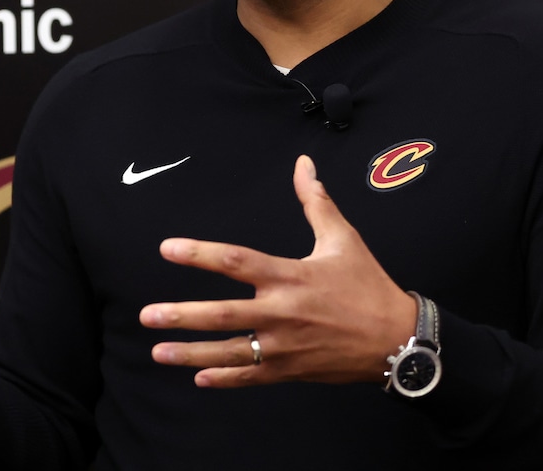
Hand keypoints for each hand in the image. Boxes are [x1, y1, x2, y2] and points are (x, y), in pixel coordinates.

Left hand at [139, 155, 416, 387]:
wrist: (396, 339)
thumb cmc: (367, 286)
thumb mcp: (342, 239)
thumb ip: (315, 201)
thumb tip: (303, 165)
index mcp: (290, 276)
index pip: (235, 261)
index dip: (199, 254)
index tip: (168, 249)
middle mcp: (282, 313)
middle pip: (221, 315)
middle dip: (180, 316)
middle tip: (146, 315)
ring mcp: (284, 346)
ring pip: (228, 352)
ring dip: (190, 353)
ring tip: (157, 351)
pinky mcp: (290, 370)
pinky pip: (250, 376)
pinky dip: (223, 378)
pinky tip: (198, 377)